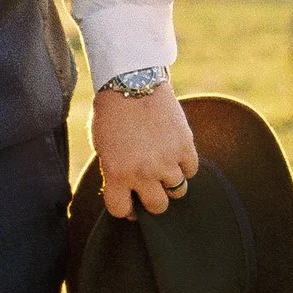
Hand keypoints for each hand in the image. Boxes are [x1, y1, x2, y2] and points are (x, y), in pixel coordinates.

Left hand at [93, 80, 197, 217]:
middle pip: (158, 207)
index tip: (129, 201)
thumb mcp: (101, 146)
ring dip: (170, 182)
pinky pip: (191, 170)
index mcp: (116, 173)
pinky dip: (184, 165)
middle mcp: (143, 172)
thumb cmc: (111, 113)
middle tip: (150, 186)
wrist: (131, 81)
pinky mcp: (185, 146)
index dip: (126, 208)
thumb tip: (127, 196)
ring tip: (162, 166)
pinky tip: (174, 153)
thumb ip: (113, 173)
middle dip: (153, 199)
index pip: (122, 211)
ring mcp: (167, 160)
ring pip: (178, 191)